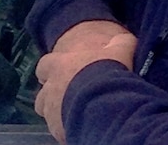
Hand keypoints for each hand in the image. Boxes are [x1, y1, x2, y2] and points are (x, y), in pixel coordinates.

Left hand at [35, 24, 136, 143]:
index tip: (61, 71)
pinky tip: (81, 126)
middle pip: (42, 93)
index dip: (52, 69)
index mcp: (60, 65)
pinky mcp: (57, 129)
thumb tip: (125, 39)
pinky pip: (57, 130)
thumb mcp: (120, 51)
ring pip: (46, 113)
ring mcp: (51, 111)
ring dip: (56, 112)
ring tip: (74, 113)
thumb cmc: (107, 73)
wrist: (105, 103)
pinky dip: (66, 128)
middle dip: (51, 95)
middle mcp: (51, 88)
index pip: (44, 65)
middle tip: (68, 96)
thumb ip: (120, 43)